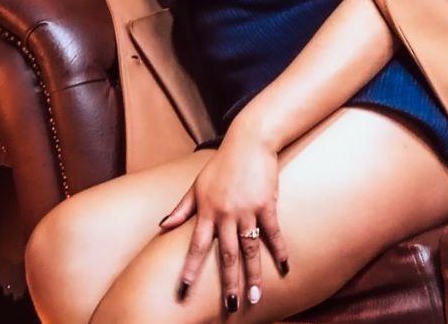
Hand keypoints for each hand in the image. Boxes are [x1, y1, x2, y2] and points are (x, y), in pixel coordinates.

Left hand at [157, 128, 289, 312]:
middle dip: (228, 282)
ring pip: (249, 248)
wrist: (249, 141)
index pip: (196, 245)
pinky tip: (285, 267)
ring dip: (253, 275)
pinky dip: (279, 250)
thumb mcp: (197, 185)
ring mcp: (247, 210)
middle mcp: (225, 214)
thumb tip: (162, 226)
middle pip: (226, 254)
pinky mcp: (267, 204)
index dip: (191, 267)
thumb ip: (181, 208)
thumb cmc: (222, 164)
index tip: (184, 289)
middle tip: (230, 305)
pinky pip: (273, 232)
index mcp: (207, 211)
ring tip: (255, 297)